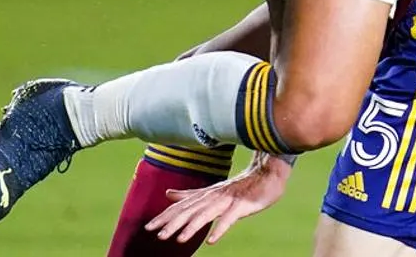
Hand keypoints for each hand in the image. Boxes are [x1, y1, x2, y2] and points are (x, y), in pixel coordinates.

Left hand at [145, 154, 292, 244]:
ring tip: (178, 239)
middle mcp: (213, 196)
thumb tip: (168, 194)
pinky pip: (229, 218)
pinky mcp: (242, 205)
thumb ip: (190, 195)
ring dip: (192, 226)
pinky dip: (220, 228)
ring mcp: (227, 200)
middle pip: (190, 211)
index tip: (149, 227)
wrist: (267, 174)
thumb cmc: (239, 186)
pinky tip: (212, 241)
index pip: (182, 207)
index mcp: (205, 195)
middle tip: (157, 235)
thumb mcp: (211, 191)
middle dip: (173, 223)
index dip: (165, 217)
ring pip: (206, 214)